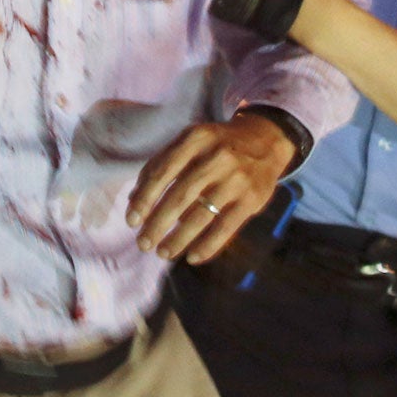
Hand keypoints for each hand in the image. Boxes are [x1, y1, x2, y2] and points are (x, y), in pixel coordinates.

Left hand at [126, 113, 296, 264]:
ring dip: (179, 239)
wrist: (265, 140)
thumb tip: (133, 200)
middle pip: (180, 197)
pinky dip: (208, 246)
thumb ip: (160, 165)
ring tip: (163, 252)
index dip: (144, 199)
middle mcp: (217, 157)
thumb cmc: (215, 146)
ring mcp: (236, 179)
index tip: (131, 221)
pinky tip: (192, 257)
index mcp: (195, 139)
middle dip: (158, 224)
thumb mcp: (189, 142)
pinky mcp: (252, 199)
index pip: (162, 172)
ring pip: (202, 216)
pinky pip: (226, 228)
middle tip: (143, 244)